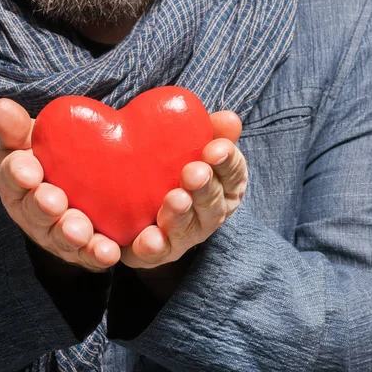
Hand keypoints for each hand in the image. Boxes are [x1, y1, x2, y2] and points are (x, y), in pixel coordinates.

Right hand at [0, 98, 120, 271]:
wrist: (75, 182)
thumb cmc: (48, 157)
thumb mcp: (30, 140)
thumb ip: (17, 128)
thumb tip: (1, 107)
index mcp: (16, 180)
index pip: (11, 175)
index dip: (18, 173)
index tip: (28, 170)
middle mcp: (31, 212)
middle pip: (34, 211)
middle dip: (42, 207)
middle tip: (53, 202)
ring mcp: (54, 234)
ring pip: (60, 237)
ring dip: (69, 234)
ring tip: (80, 232)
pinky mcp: (80, 251)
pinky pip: (88, 255)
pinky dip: (97, 254)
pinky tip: (109, 252)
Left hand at [121, 110, 247, 268]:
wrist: (137, 213)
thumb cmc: (172, 171)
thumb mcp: (190, 148)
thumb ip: (208, 132)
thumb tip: (229, 118)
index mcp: (223, 187)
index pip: (234, 174)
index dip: (228, 162)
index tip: (216, 149)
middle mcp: (209, 215)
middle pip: (213, 204)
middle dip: (205, 188)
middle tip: (193, 173)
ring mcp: (185, 237)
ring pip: (187, 229)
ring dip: (182, 215)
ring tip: (174, 200)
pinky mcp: (157, 252)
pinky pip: (157, 252)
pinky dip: (154, 246)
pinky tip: (148, 239)